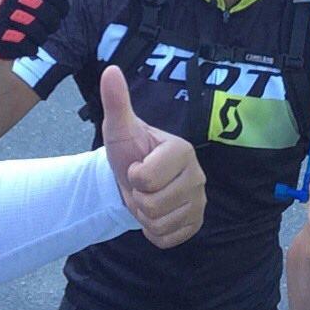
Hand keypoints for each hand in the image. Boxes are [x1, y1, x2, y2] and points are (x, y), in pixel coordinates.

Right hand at [0, 0, 83, 59]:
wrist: (6, 34)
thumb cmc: (35, 8)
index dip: (62, 7)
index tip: (57, 9)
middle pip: (48, 14)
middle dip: (51, 23)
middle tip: (44, 23)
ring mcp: (1, 13)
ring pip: (37, 30)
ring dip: (41, 36)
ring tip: (34, 32)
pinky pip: (26, 45)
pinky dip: (31, 48)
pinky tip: (26, 43)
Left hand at [100, 66, 206, 248]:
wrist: (135, 180)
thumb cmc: (130, 151)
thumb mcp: (120, 128)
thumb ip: (116, 102)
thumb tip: (110, 70)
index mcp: (182, 150)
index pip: (146, 177)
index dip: (133, 176)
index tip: (137, 166)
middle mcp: (198, 176)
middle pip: (153, 204)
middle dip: (137, 199)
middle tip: (141, 186)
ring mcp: (200, 202)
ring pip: (159, 223)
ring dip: (144, 216)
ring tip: (147, 198)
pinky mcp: (196, 223)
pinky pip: (167, 239)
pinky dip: (154, 232)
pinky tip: (156, 214)